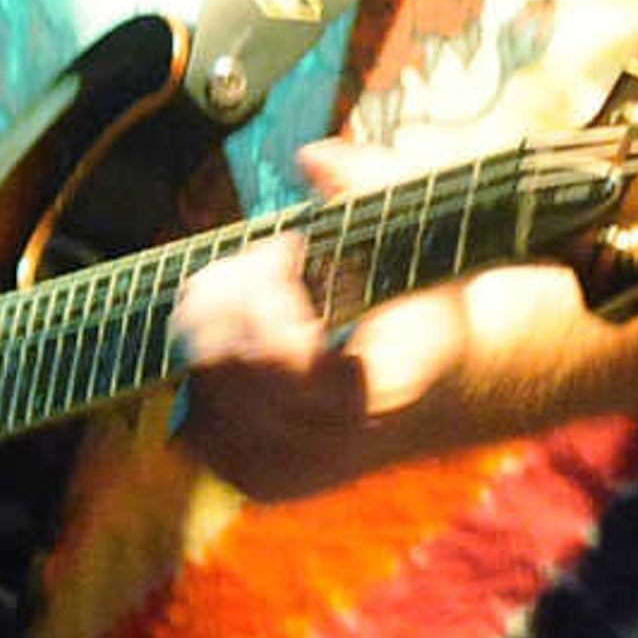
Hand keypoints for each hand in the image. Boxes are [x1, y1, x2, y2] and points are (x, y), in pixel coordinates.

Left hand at [165, 138, 468, 504]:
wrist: (445, 390)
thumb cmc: (430, 303)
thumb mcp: (428, 232)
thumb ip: (378, 185)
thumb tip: (312, 157)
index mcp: (381, 393)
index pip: (281, 359)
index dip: (268, 290)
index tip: (293, 245)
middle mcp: (328, 449)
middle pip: (226, 367)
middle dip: (235, 292)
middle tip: (271, 258)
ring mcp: (287, 473)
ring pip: (201, 388)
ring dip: (218, 323)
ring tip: (261, 290)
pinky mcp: (255, 480)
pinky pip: (193, 419)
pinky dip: (209, 365)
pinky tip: (247, 334)